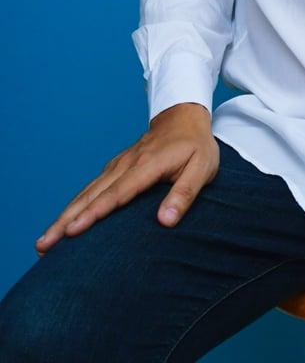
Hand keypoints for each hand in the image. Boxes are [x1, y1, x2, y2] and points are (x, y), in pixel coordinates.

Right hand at [35, 102, 219, 254]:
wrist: (183, 116)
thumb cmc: (195, 145)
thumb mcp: (202, 168)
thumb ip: (184, 193)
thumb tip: (165, 221)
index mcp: (146, 166)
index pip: (116, 194)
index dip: (94, 214)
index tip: (73, 231)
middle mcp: (125, 165)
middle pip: (91, 196)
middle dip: (66, 221)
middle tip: (43, 246)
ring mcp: (117, 165)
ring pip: (86, 193)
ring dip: (63, 217)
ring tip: (44, 242)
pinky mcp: (115, 168)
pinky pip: (91, 189)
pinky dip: (74, 206)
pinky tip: (63, 222)